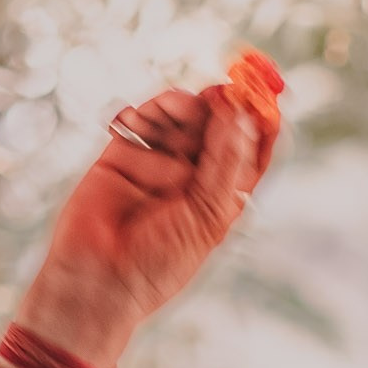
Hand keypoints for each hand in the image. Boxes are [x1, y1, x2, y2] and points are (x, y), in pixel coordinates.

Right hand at [17, 84, 270, 367]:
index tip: (267, 94)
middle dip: (226, 104)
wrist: (99, 279)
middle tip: (228, 88)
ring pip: (184, 115)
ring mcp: (160, 160)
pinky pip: (145, 118)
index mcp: (223, 195)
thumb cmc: (159, 261)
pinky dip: (154, 108)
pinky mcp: (126, 151)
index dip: (261, 121)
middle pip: (220, 124)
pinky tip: (155, 112)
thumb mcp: (207, 215)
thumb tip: (239, 111)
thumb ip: (224, 161)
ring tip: (186, 107)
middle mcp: (194, 175)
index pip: (251, 149)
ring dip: (189, 104)